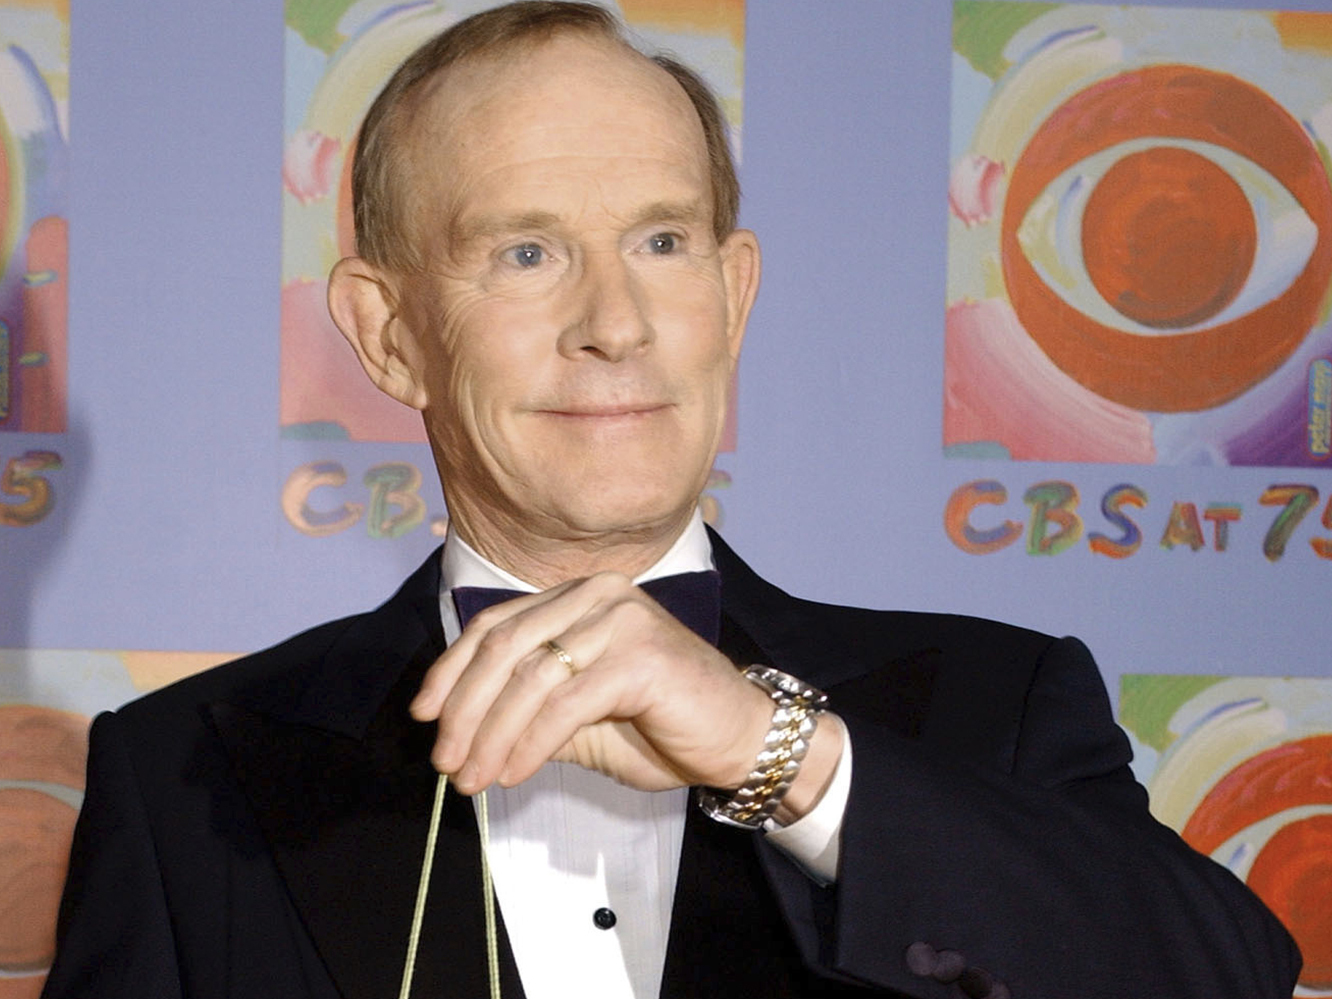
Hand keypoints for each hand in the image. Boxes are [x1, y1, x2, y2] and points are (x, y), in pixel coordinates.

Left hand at [409, 571, 775, 794]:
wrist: (739, 739)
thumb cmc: (662, 726)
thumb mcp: (579, 715)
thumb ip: (528, 707)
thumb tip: (459, 729)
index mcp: (580, 596)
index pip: (496, 624)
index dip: (451, 670)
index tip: (423, 714)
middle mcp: (598, 594)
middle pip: (504, 646)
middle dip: (464, 710)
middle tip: (445, 761)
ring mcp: (621, 620)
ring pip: (530, 677)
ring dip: (490, 735)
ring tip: (472, 779)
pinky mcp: (640, 656)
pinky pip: (565, 703)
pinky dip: (530, 743)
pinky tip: (513, 772)